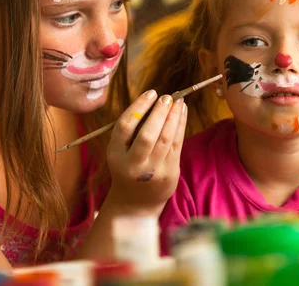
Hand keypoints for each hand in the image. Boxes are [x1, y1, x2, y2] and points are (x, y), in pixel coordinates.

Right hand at [106, 90, 187, 215]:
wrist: (136, 204)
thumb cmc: (128, 168)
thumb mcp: (120, 151)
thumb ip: (132, 130)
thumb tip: (153, 99)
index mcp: (116, 155)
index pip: (125, 127)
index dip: (139, 106)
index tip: (151, 93)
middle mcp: (133, 165)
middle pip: (148, 134)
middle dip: (159, 112)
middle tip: (167, 97)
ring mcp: (153, 171)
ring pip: (166, 139)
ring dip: (174, 117)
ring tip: (178, 101)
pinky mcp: (170, 174)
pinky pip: (177, 145)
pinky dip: (180, 126)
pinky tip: (182, 113)